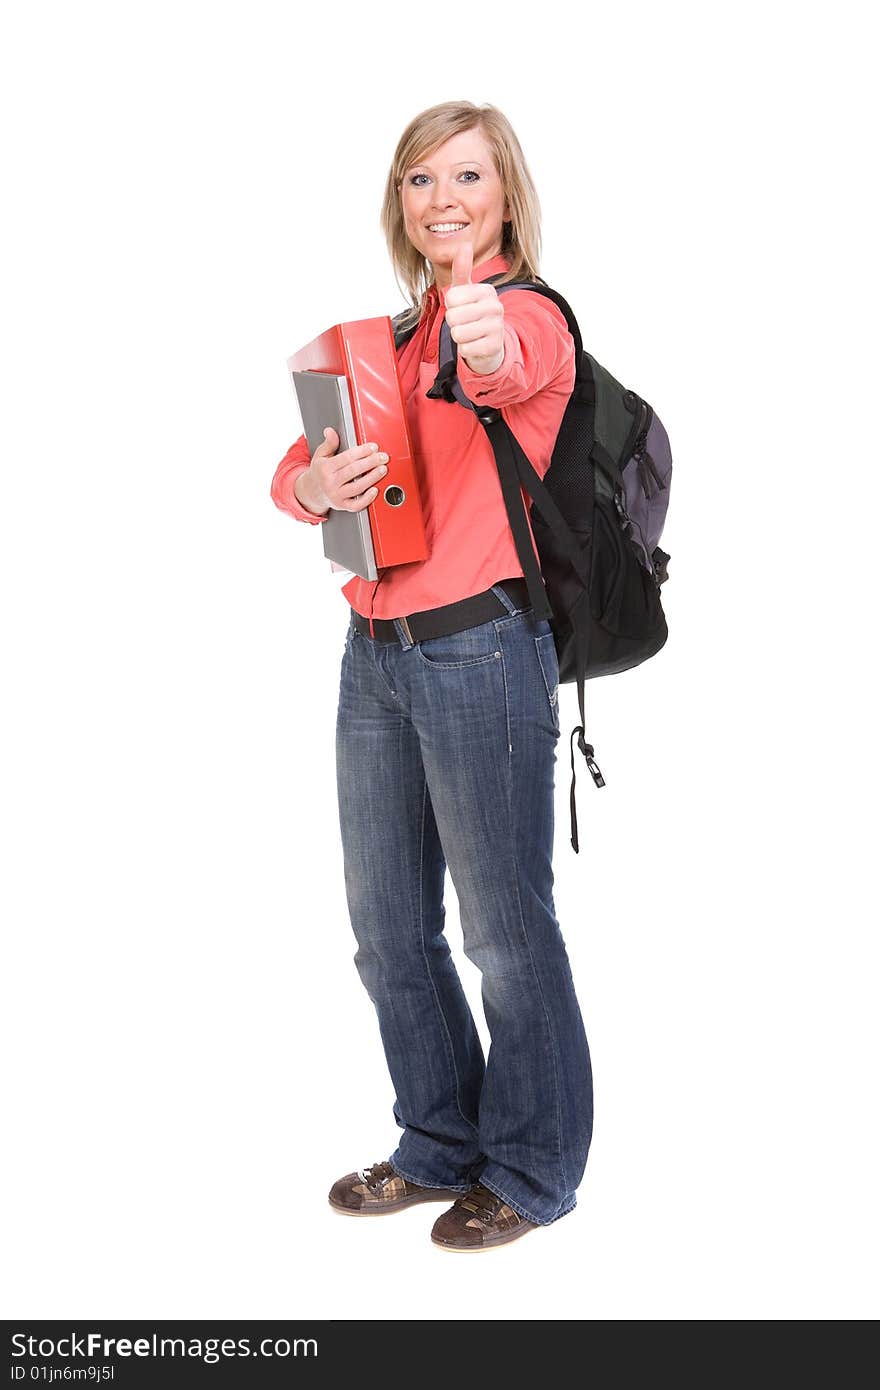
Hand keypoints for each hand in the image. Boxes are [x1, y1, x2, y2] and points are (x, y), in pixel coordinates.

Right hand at [303, 428, 388, 512]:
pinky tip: (375, 490)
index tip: (373, 447)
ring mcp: (337, 496)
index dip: (362, 451)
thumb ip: (328, 443)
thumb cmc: (320, 473)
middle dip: (371, 462)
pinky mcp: (342, 506)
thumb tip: (330, 431)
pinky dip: (367, 499)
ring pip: (357, 487)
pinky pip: (356, 505)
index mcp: (325, 468)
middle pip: (354, 471)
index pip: (347, 458)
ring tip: (382, 469)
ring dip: (372, 478)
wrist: (312, 492)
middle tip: (382, 457)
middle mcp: (330, 483)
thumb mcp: (320, 456)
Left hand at [443, 241, 504, 372]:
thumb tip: (464, 245)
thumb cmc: (473, 313)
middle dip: (453, 323)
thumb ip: (462, 270)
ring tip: (469, 334)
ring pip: (458, 334)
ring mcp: (497, 327)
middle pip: (453, 316)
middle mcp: (495, 307)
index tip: (461, 307)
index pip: (451, 297)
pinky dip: (466, 350)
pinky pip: (465, 349)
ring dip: (459, 338)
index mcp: (487, 291)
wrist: (491, 343)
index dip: (450, 305)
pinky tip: (475, 345)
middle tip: (465, 323)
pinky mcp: (494, 347)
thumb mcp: (466, 291)